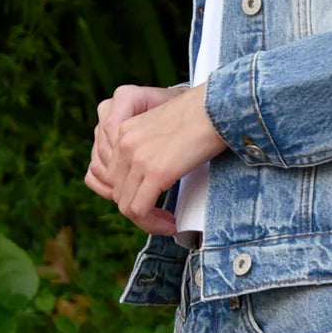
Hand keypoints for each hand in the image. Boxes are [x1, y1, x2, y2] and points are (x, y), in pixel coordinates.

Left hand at [85, 83, 226, 233]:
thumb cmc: (203, 116)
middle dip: (138, 209)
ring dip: (146, 221)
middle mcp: (124, 144)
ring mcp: (137, 158)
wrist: (219, 108)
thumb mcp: (163, 129)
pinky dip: (154, 224)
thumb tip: (151, 178)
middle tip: (161, 215)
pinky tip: (171, 223)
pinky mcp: (155, 172)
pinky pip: (141, 211)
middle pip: (117, 192)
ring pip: (126, 206)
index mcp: (124, 131)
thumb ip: (149, 148)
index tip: (150, 202)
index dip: (130, 194)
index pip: (112, 175)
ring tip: (167, 222)